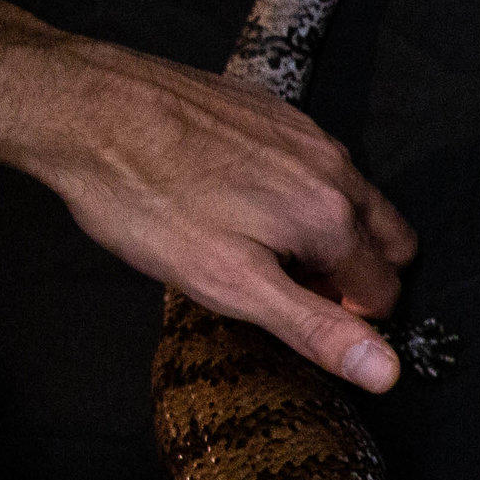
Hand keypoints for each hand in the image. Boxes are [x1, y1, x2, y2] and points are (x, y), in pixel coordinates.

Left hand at [0, 2, 419, 390]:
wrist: (88, 108)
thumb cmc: (150, 203)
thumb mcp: (229, 285)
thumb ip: (315, 327)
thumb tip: (388, 372)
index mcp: (334, 220)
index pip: (387, 290)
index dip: (348, 316)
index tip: (292, 310)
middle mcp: (338, 170)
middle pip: (390, 240)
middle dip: (357, 270)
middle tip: (285, 280)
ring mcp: (309, 134)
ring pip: (355, 198)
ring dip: (328, 229)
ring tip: (254, 238)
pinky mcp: (277, 110)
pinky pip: (317, 161)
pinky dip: (299, 189)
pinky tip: (236, 193)